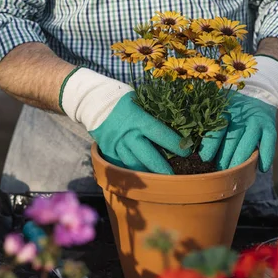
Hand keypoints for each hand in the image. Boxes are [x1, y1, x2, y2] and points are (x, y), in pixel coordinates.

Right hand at [60, 68, 189, 173]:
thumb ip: (152, 113)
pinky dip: (132, 170)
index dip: (175, 144)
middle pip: (147, 156)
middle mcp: (127, 134)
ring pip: (134, 164)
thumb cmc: (119, 97)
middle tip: (175, 177)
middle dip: (162, 168)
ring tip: (160, 179)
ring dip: (148, 172)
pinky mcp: (108, 151)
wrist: (90, 101)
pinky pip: (122, 165)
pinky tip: (142, 176)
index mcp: (137, 119)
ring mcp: (116, 145)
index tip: (187, 151)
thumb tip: (175, 121)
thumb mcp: (138, 100)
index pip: (160, 134)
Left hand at [197, 56, 277, 171]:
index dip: (210, 145)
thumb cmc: (229, 103)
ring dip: (240, 161)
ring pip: (248, 144)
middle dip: (223, 159)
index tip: (203, 159)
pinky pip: (269, 142)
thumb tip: (188, 141)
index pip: (216, 129)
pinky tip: (261, 169)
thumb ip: (205, 120)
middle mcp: (240, 116)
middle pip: (232, 140)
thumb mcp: (216, 105)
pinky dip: (266, 156)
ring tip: (233, 175)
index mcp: (224, 109)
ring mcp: (256, 121)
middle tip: (216, 173)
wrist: (257, 89)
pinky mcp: (270, 125)